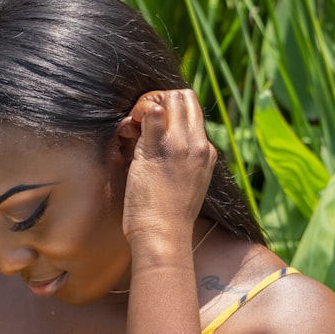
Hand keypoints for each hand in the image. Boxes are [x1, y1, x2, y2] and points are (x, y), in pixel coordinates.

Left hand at [119, 89, 216, 252]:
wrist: (164, 236)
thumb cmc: (166, 218)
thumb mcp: (183, 184)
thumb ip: (177, 160)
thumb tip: (153, 141)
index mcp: (206, 153)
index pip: (192, 111)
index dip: (169, 109)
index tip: (150, 127)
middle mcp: (198, 145)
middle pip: (184, 96)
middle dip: (159, 99)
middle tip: (140, 120)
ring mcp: (180, 146)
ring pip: (171, 97)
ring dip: (147, 103)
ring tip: (133, 126)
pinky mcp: (159, 149)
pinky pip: (152, 111)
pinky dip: (137, 112)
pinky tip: (128, 130)